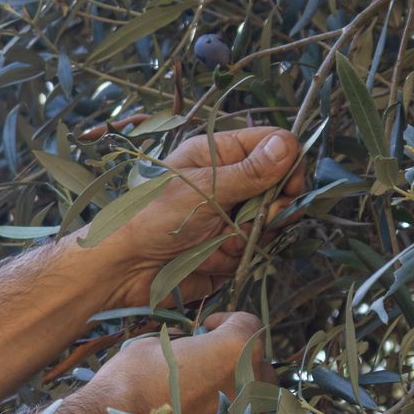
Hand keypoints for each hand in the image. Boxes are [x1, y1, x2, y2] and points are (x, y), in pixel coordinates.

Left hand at [79, 127, 305, 310]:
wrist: (124, 269)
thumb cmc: (151, 217)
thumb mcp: (203, 188)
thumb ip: (250, 172)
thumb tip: (288, 145)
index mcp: (217, 154)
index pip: (274, 145)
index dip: (289, 164)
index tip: (288, 187)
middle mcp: (228, 182)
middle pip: (281, 188)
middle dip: (270, 209)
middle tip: (250, 219)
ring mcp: (230, 216)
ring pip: (270, 224)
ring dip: (247, 237)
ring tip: (214, 242)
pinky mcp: (228, 248)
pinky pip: (252, 252)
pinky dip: (233, 258)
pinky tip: (207, 259)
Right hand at [90, 311, 270, 413]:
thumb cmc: (132, 377)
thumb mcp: (157, 343)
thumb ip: (186, 343)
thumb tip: (191, 345)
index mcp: (234, 348)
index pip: (248, 324)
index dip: (227, 320)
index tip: (208, 326)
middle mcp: (249, 382)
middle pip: (259, 361)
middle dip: (238, 355)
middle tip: (209, 357)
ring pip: (259, 396)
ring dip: (241, 387)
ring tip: (211, 387)